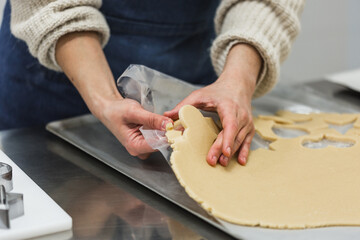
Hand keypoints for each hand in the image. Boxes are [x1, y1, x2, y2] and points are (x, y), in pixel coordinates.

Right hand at [99, 98, 171, 158]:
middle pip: (161, 144)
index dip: (169, 136)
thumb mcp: (134, 112)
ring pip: (161, 140)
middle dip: (169, 133)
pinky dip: (162, 129)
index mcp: (134, 146)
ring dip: (166, 131)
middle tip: (176, 123)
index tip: (177, 128)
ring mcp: (144, 146)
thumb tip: (168, 124)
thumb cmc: (117, 111)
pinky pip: (159, 136)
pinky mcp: (147, 141)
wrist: (110, 109)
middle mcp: (139, 149)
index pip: (157, 145)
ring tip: (169, 121)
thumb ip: (152, 119)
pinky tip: (163, 123)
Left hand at [164, 44, 261, 165]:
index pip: (230, 125)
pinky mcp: (249, 128)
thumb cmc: (218, 91)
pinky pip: (247, 142)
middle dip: (223, 150)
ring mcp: (247, 122)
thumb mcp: (199, 95)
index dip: (228, 139)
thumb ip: (183, 106)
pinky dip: (244, 152)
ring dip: (232, 153)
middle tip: (212, 161)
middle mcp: (241, 115)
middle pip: (233, 135)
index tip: (224, 151)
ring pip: (240, 140)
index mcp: (229, 107)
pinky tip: (240, 162)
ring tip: (221, 163)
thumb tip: (166, 115)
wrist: (237, 85)